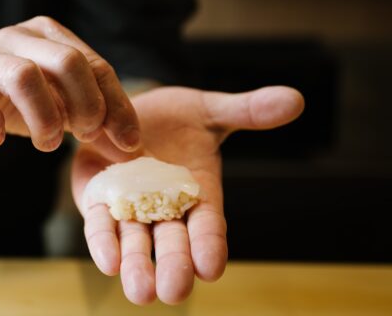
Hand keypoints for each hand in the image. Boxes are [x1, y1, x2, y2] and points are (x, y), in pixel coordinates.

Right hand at [0, 16, 139, 151]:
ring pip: (23, 76)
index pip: (94, 65)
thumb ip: (92, 120)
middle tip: (84, 136)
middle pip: (65, 62)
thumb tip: (132, 149)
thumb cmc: (9, 100)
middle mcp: (16, 37)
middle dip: (85, 105)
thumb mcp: (56, 104)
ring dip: (43, 117)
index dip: (117, 105)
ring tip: (46, 143)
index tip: (128, 142)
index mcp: (47, 35)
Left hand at [72, 85, 303, 304]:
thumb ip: (247, 111)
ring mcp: (128, 206)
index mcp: (198, 193)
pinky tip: (108, 262)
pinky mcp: (96, 197)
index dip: (210, 245)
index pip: (208, 225)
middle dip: (173, 266)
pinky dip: (103, 241)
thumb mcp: (210, 111)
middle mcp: (164, 208)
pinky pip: (99, 222)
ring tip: (140, 291)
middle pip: (171, 242)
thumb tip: (295, 100)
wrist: (125, 107)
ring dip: (136, 265)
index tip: (212, 268)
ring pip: (134, 241)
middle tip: (173, 292)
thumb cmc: (174, 117)